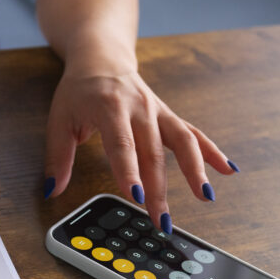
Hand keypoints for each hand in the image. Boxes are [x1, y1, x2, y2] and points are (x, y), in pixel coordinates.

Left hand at [42, 67, 237, 232]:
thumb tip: (52, 190)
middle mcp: (140, 109)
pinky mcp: (168, 117)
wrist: (102, 58)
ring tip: (205, 197)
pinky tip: (227, 170)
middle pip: (153, 153)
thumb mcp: (59, 120)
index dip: (128, 170)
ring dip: (196, 171)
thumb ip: (57, 157)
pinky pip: (194, 134)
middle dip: (159, 189)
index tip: (135, 195)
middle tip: (161, 220)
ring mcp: (158, 112)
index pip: (122, 144)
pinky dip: (212, 152)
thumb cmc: (79, 91)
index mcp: (110, 108)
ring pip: (182, 142)